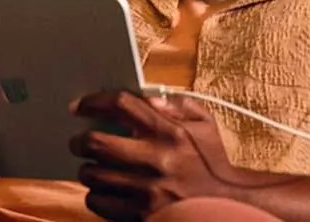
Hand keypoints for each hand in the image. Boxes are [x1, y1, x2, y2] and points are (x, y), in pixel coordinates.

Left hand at [69, 91, 238, 220]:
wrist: (230, 204)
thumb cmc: (212, 162)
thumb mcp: (204, 124)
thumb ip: (178, 104)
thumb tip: (147, 98)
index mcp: (169, 131)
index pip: (120, 105)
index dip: (93, 102)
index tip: (79, 106)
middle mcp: (156, 159)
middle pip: (95, 142)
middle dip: (79, 141)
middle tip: (78, 141)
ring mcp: (147, 190)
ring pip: (92, 174)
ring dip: (87, 169)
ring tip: (94, 167)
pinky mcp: (141, 215)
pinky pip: (98, 202)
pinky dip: (96, 195)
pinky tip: (106, 190)